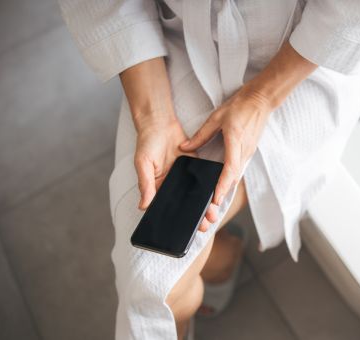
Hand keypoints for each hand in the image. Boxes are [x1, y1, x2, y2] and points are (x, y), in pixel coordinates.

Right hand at [121, 57, 223, 232]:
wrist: (160, 123)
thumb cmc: (147, 143)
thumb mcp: (143, 164)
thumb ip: (145, 184)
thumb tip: (143, 205)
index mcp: (157, 188)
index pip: (167, 209)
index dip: (177, 220)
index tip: (186, 231)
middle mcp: (172, 186)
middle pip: (184, 206)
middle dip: (195, 216)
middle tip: (205, 226)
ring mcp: (184, 178)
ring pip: (195, 196)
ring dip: (204, 206)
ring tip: (212, 214)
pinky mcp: (195, 168)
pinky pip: (203, 181)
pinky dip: (210, 189)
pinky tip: (216, 196)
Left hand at [179, 88, 271, 205]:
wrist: (261, 100)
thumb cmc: (240, 106)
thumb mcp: (217, 118)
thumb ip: (201, 135)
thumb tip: (185, 148)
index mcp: (236, 141)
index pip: (230, 169)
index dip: (222, 186)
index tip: (215, 198)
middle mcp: (244, 151)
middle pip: (234, 178)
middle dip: (223, 193)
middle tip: (212, 207)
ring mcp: (248, 152)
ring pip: (237, 175)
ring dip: (227, 188)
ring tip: (215, 200)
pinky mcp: (249, 151)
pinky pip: (239, 169)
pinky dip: (231, 179)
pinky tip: (223, 184)